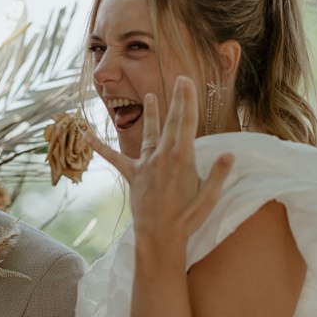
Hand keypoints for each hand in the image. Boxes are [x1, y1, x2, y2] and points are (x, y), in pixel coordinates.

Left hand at [84, 76, 233, 244]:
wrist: (160, 237)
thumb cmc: (187, 220)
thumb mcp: (209, 197)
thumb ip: (219, 174)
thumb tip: (230, 154)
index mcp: (183, 158)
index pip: (186, 123)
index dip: (187, 100)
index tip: (187, 82)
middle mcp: (162, 156)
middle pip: (171, 122)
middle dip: (175, 99)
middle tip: (178, 79)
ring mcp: (146, 165)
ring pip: (148, 134)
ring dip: (150, 114)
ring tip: (149, 96)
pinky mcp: (133, 176)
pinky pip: (115, 158)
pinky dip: (100, 146)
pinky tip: (86, 135)